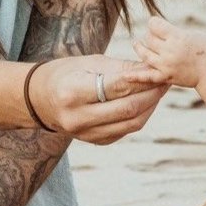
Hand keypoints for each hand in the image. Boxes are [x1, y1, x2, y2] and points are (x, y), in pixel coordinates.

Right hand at [29, 54, 168, 143]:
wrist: (39, 100)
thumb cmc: (65, 74)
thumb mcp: (89, 63)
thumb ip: (121, 69)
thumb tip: (152, 68)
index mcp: (72, 92)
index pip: (118, 86)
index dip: (143, 78)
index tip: (159, 69)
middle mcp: (77, 117)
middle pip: (128, 108)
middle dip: (152, 94)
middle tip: (165, 80)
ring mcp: (85, 134)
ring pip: (131, 123)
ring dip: (150, 107)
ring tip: (159, 91)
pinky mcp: (94, 141)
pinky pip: (125, 131)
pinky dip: (140, 116)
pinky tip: (146, 103)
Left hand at [130, 16, 205, 88]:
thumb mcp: (190, 35)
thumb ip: (173, 33)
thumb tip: (154, 29)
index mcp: (177, 37)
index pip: (154, 24)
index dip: (155, 23)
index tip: (158, 25)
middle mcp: (170, 51)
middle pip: (149, 38)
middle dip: (151, 35)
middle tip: (157, 37)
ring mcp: (166, 65)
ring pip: (144, 54)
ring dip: (140, 48)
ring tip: (137, 44)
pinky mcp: (166, 77)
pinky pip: (147, 77)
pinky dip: (136, 76)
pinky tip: (125, 75)